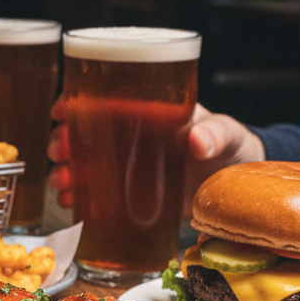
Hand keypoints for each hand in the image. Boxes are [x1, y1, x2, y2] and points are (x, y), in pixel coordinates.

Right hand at [47, 98, 265, 215]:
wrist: (240, 186)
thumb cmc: (231, 148)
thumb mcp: (226, 134)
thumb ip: (214, 133)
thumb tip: (196, 139)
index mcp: (147, 111)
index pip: (102, 98)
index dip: (75, 101)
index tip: (61, 110)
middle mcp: (131, 136)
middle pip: (84, 132)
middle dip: (64, 141)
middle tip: (60, 152)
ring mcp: (128, 165)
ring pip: (84, 162)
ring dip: (65, 170)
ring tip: (61, 182)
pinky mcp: (131, 193)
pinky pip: (96, 192)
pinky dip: (78, 197)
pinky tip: (70, 202)